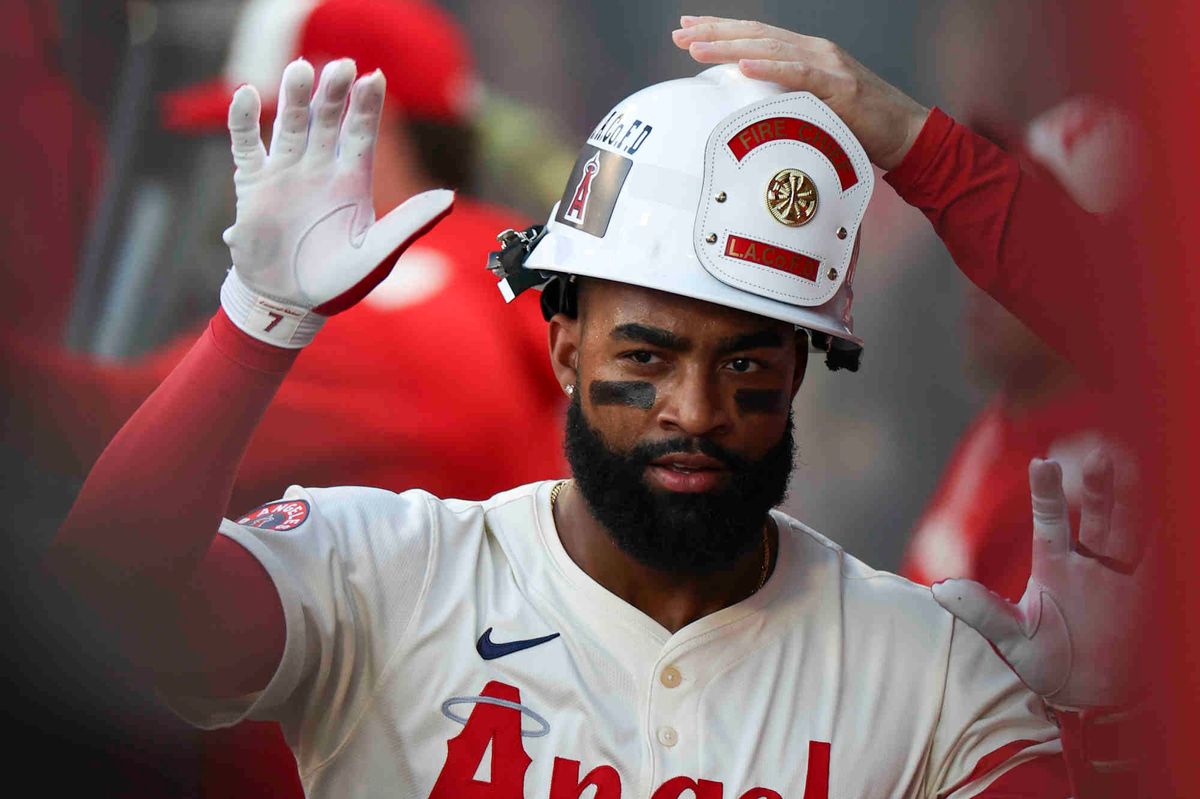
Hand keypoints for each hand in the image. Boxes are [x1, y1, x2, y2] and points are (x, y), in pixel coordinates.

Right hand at [220, 58, 453, 347]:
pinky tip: (247, 95)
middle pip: (327, 120)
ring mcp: (285, 173)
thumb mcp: (378, 254)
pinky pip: (246, 145)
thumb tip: (448, 197)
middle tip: (340, 66)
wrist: (289, 304)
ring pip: (289, 125)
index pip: (362, 133)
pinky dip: (244, 121)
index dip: (367, 106)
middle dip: (333, 94)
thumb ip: (410, 223)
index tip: (374, 77)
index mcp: (352, 180)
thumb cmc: (338, 281)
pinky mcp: (253, 186)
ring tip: (300, 69)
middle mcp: (319, 169)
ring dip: (293, 98)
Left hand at [671, 15, 928, 169]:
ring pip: (770, 50)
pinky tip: (742, 67)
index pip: (757, 37)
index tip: (689, 28)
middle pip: (756, 36)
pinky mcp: (840, 87)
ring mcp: (828, 65)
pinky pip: (798, 75)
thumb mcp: (815, 109)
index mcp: (808, 54)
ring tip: (696, 47)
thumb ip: (787, 102)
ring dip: (729, 47)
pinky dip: (769, 69)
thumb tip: (751, 112)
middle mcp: (815, 51)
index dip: (722, 30)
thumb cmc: (859, 128)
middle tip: (679, 31)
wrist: (906, 134)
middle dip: (715, 32)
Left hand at [932, 451, 1147, 708]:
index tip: (1042, 463)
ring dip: (1136, 503)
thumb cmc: (1046, 662)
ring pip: (1133, 530)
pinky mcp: (1152, 594)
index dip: (1046, 492)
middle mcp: (1091, 562)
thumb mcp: (1012, 637)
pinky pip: (1160, 561)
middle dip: (1101, 488)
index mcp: (1054, 564)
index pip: (1051, 520)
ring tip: (1139, 471)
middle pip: (1099, 515)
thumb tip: (938, 588)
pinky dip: (1165, 541)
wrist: (1092, 697)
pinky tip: (1168, 513)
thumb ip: (981, 610)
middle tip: (1099, 458)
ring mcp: (1124, 576)